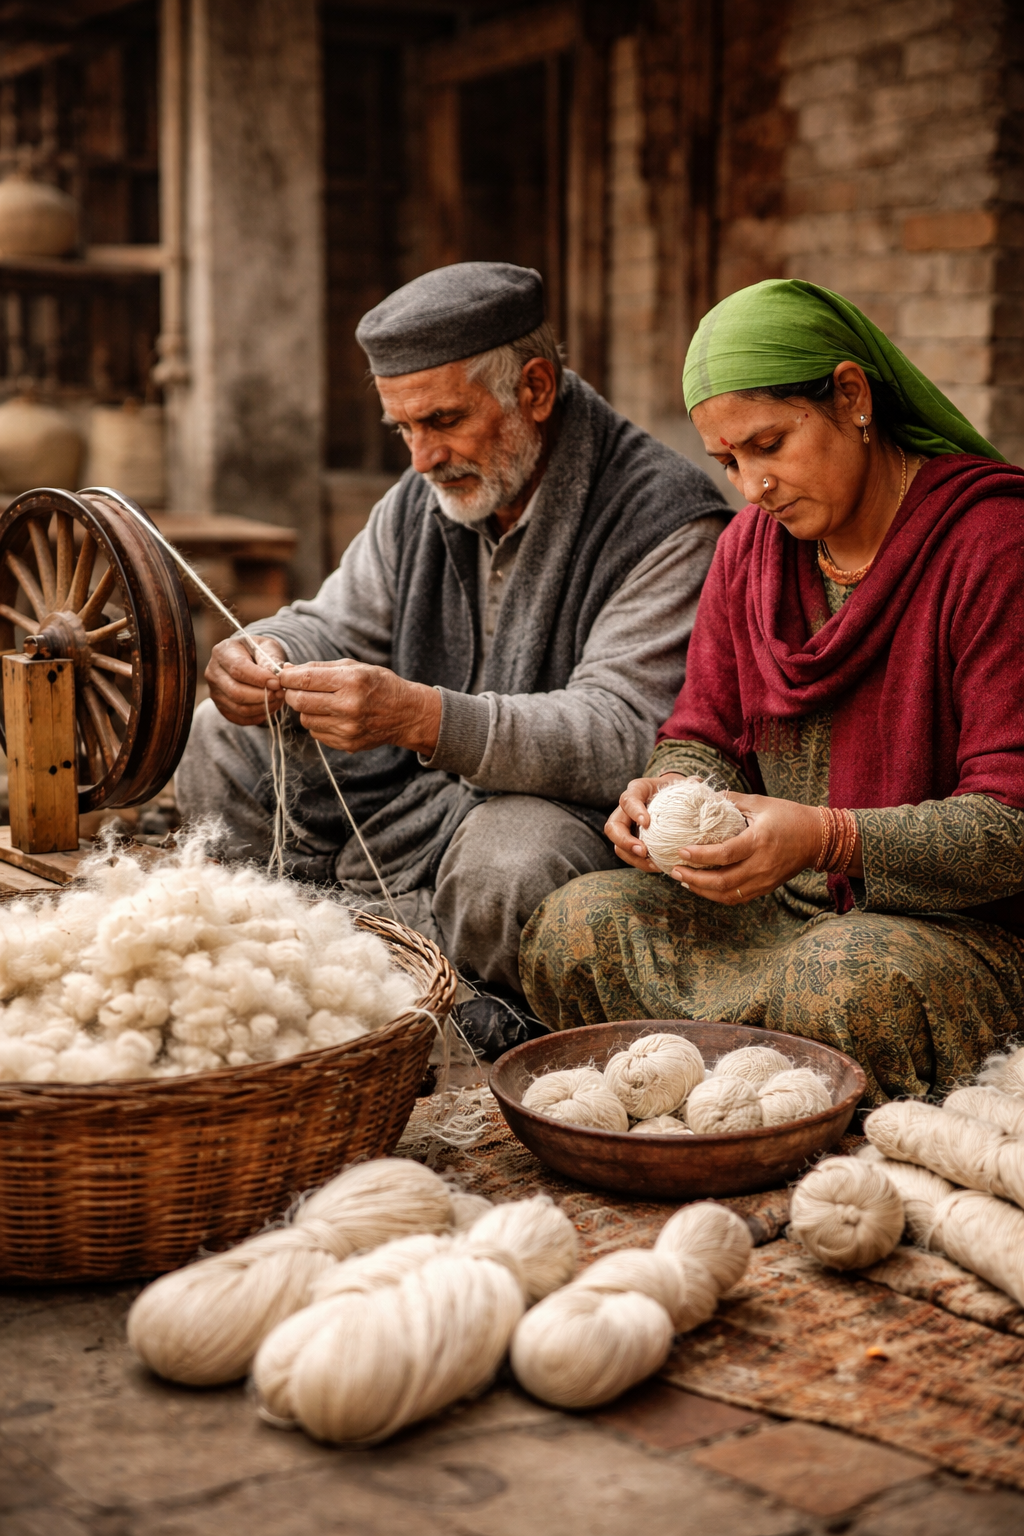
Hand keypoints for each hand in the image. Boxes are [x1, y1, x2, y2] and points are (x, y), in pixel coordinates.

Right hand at [206, 634, 286, 725]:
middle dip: (262, 696)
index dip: (259, 678)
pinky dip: (257, 716)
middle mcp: (213, 672)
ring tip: (277, 700)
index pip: (238, 669)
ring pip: (238, 707)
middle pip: (236, 692)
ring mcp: (214, 691)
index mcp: (222, 652)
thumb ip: (270, 659)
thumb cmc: (258, 651)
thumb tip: (275, 677)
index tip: (277, 683)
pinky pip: (239, 717)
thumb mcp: (267, 646)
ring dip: (262, 707)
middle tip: (280, 694)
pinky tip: (269, 708)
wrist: (249, 658)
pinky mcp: (220, 705)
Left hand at [280, 660, 441, 754]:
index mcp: (351, 682)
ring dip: (306, 710)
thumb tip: (287, 671)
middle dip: (292, 694)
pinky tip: (332, 716)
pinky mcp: (347, 744)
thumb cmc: (378, 684)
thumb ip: (319, 668)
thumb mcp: (353, 667)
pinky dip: (318, 724)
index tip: (284, 676)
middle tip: (297, 689)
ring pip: (306, 720)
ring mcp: (348, 728)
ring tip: (320, 703)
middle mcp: (349, 706)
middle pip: (300, 702)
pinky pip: (317, 734)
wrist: (405, 713)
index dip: (287, 677)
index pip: (304, 680)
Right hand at [605, 773, 685, 870]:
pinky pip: (630, 856)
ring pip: (618, 846)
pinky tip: (658, 867)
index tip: (646, 822)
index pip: (628, 800)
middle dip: (625, 841)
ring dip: (633, 857)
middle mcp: (626, 810)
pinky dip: (642, 864)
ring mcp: (626, 828)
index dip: (634, 811)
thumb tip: (696, 782)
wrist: (672, 798)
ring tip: (652, 864)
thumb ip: (688, 784)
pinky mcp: (632, 842)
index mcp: (637, 791)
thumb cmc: (675, 789)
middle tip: (643, 851)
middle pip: (613, 827)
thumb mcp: (680, 784)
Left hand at [670, 792, 859, 903]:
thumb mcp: (761, 803)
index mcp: (759, 841)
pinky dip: (717, 895)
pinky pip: (737, 898)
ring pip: (728, 895)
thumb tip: (705, 795)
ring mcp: (764, 880)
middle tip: (674, 870)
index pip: (725, 854)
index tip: (681, 851)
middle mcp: (761, 865)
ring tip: (683, 880)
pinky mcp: (766, 888)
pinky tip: (702, 888)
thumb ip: (732, 801)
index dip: (700, 856)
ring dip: (702, 890)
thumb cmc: (789, 816)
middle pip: (722, 882)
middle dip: (694, 879)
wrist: (818, 838)